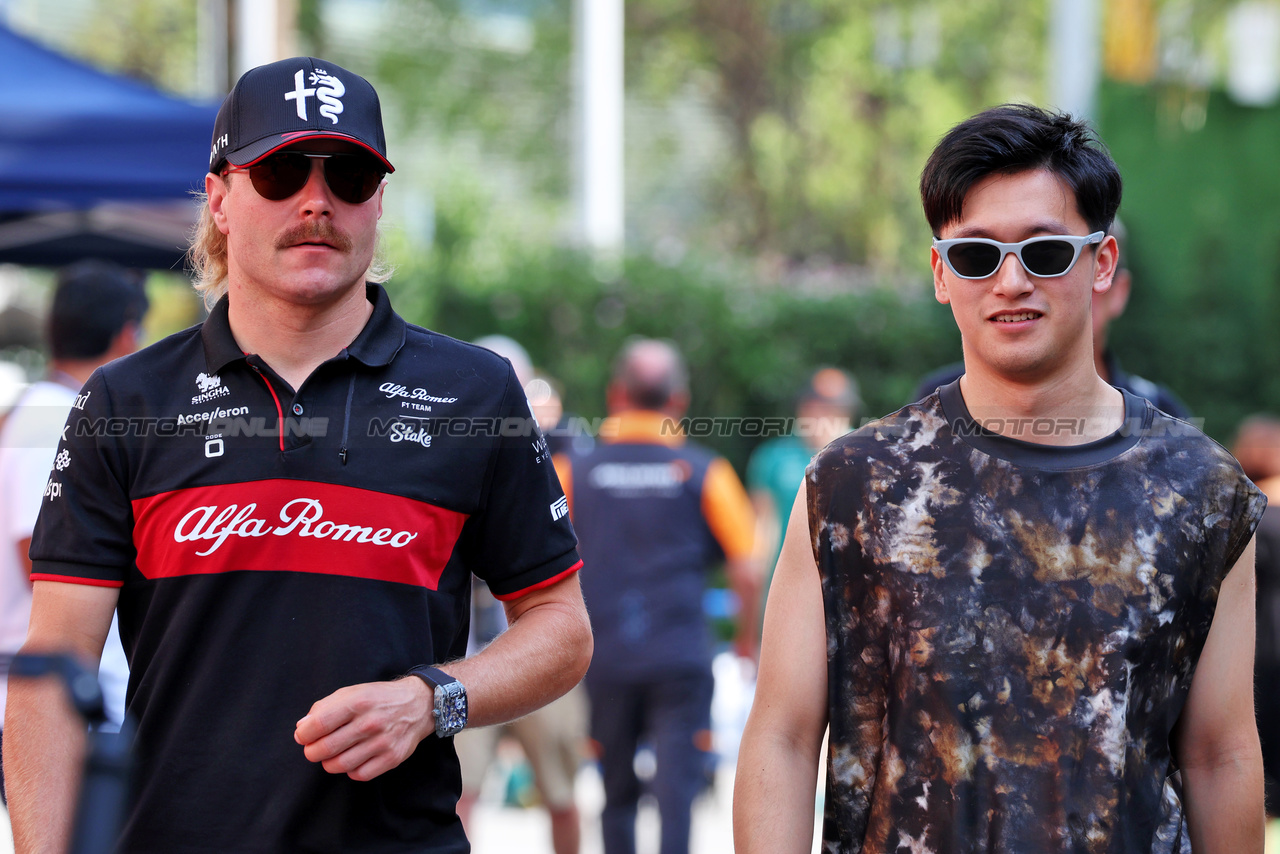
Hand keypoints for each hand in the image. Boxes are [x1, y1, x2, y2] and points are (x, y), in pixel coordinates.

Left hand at [294, 677, 434, 780]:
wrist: (418, 705)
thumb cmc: (379, 698)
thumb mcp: (352, 692)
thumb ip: (324, 707)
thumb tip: (302, 728)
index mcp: (358, 702)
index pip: (319, 724)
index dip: (304, 734)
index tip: (304, 735)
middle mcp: (370, 722)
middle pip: (325, 748)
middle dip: (312, 751)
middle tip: (314, 748)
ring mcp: (382, 742)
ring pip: (339, 765)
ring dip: (329, 763)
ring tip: (333, 754)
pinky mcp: (392, 758)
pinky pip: (359, 774)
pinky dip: (350, 770)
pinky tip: (353, 759)